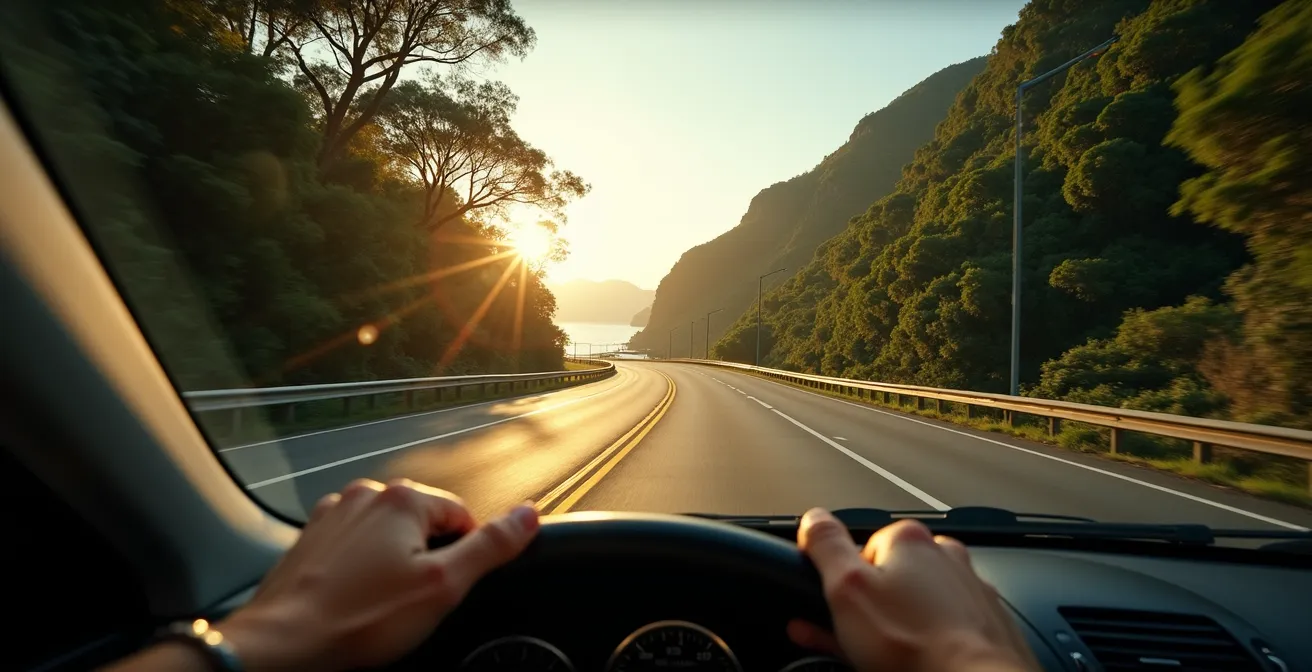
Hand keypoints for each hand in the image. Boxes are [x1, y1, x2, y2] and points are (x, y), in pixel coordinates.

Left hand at [218, 479, 539, 671]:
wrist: (282, 645)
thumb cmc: (358, 621)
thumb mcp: (443, 587)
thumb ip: (491, 546)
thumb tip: (529, 514)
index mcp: (403, 498)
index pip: (463, 518)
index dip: (462, 559)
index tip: (441, 590)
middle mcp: (367, 495)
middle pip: (424, 525)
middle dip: (425, 561)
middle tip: (408, 603)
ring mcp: (334, 514)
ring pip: (388, 537)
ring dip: (392, 565)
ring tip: (377, 605)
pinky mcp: (312, 538)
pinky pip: (355, 548)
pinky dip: (361, 572)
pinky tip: (355, 600)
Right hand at [788, 509, 1037, 671]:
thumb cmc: (915, 644)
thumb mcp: (847, 588)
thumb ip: (826, 545)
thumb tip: (814, 518)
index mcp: (909, 540)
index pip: (860, 549)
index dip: (842, 584)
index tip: (835, 609)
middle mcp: (945, 557)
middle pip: (890, 579)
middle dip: (867, 609)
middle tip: (856, 641)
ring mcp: (970, 592)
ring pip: (918, 606)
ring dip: (896, 627)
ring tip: (883, 657)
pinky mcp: (987, 627)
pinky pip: (944, 629)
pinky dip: (926, 642)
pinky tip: (914, 661)